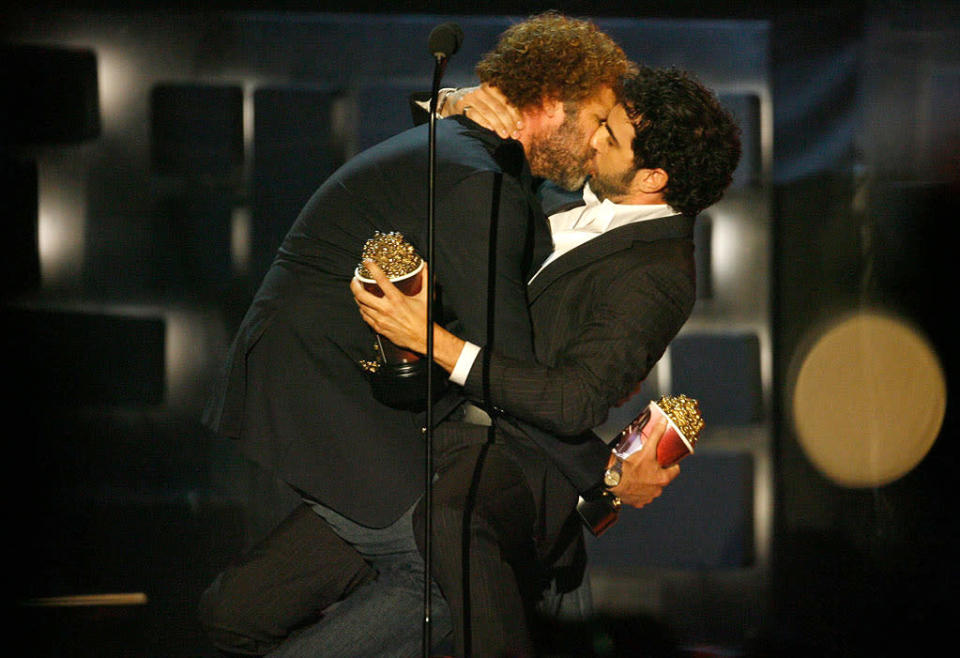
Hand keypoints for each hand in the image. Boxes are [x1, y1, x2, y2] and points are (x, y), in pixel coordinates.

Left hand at [350, 261, 465, 372]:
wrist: (423, 339)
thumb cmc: (424, 319)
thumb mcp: (426, 297)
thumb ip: (425, 279)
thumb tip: (425, 266)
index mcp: (396, 299)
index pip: (380, 279)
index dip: (371, 268)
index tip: (367, 262)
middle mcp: (386, 308)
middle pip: (361, 294)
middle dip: (355, 284)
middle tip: (355, 279)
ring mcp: (381, 319)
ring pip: (361, 306)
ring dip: (357, 297)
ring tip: (357, 291)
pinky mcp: (379, 328)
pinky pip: (365, 317)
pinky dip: (363, 309)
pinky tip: (364, 306)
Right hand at [446, 84, 522, 139]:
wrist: (454, 101)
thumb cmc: (478, 104)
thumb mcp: (490, 101)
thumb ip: (503, 108)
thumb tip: (518, 124)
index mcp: (492, 87)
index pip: (506, 101)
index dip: (515, 114)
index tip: (521, 126)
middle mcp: (482, 91)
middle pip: (499, 107)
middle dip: (508, 122)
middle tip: (515, 134)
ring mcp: (471, 97)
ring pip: (488, 112)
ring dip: (498, 125)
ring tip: (505, 135)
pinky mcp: (461, 105)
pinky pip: (474, 114)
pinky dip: (483, 122)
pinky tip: (491, 129)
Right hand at [608, 417, 679, 508]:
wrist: (613, 481)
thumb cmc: (630, 467)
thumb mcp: (646, 449)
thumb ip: (656, 435)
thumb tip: (664, 422)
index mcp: (663, 479)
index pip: (675, 470)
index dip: (671, 464)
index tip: (664, 460)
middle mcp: (658, 491)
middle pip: (662, 479)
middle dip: (657, 472)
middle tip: (648, 464)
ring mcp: (648, 498)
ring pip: (652, 488)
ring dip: (647, 482)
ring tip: (638, 473)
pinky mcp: (637, 502)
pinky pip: (641, 496)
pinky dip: (638, 491)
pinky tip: (632, 484)